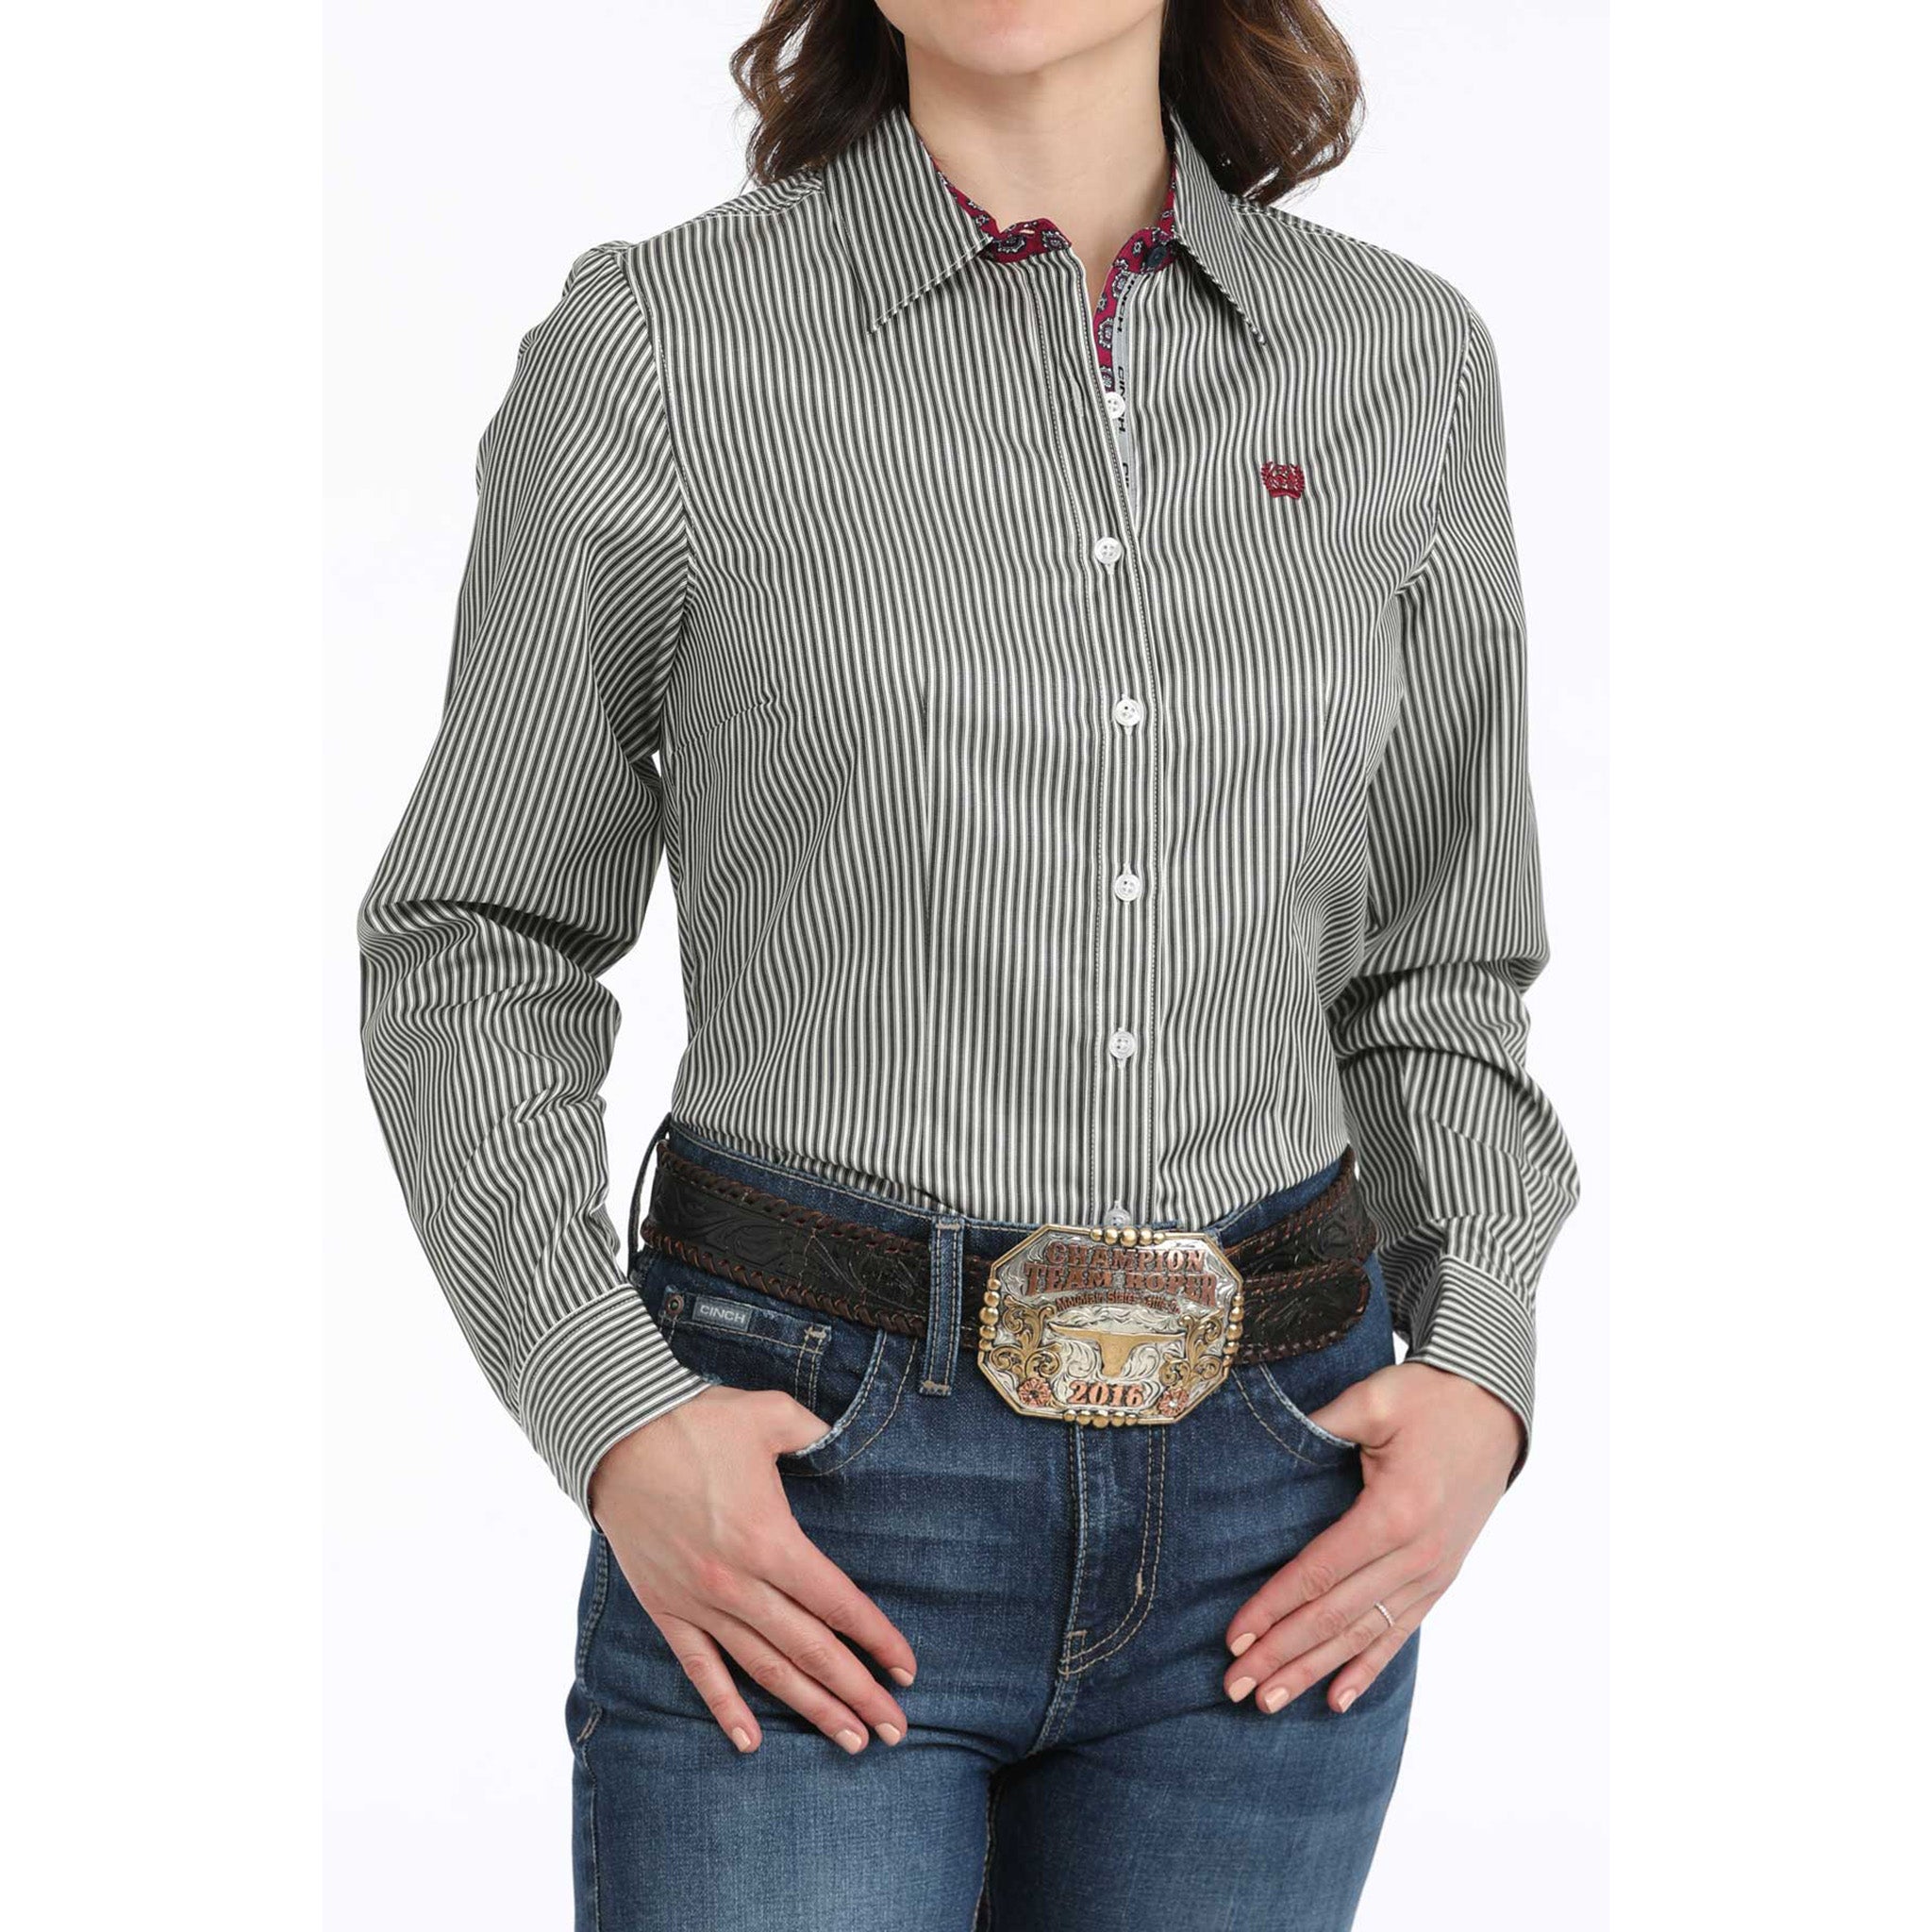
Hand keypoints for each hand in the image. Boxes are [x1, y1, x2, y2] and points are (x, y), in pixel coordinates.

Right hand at [588, 1384, 917, 1754]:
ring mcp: (699, 1602)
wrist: (612, 1436)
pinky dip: (725, 1707)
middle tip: (896, 1730)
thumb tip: (846, 1440)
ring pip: (765, 1669)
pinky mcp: (666, 1609)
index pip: (838, 1604)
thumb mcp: (769, 1415)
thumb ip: (816, 1433)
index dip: (877, 1640)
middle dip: (858, 1694)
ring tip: (850, 1741)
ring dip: (811, 1708)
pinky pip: (699, 1669)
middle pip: (811, 1651)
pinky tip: (750, 1741)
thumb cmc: (694, 1421)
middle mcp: (738, 1584)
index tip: (907, 1671)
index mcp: (770, 1540)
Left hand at [1221, 1361, 1520, 1713]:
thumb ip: (1318, 1427)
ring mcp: (1433, 1572)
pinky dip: (1367, 1668)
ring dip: (1314, 1670)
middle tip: (1235, 1687)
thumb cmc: (1428, 1399)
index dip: (1274, 1608)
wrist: (1495, 1407)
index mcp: (1395, 1512)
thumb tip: (1263, 1446)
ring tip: (1270, 1702)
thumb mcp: (1372, 1400)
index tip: (1234, 1639)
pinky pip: (1400, 1633)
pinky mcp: (1442, 1577)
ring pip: (1363, 1634)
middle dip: (1282, 1654)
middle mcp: (1417, 1554)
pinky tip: (1337, 1700)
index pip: (1320, 1573)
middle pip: (1336, 1616)